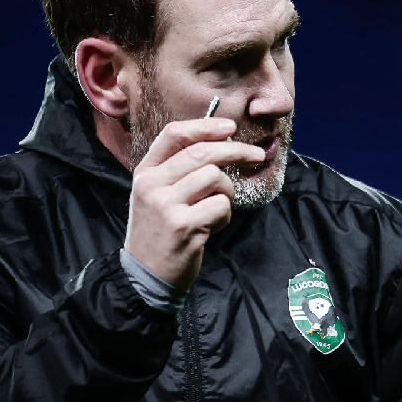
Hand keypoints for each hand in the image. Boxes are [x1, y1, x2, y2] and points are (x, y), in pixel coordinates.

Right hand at [123, 117, 264, 289]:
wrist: (145, 275)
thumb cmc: (161, 231)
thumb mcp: (158, 195)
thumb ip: (180, 169)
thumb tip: (222, 141)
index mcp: (145, 172)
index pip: (173, 134)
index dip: (205, 126)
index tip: (230, 127)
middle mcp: (152, 184)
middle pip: (201, 152)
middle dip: (235, 151)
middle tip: (257, 154)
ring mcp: (166, 205)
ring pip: (215, 178)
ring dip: (227, 192)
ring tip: (215, 209)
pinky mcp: (183, 226)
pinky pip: (221, 206)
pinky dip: (224, 216)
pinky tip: (212, 227)